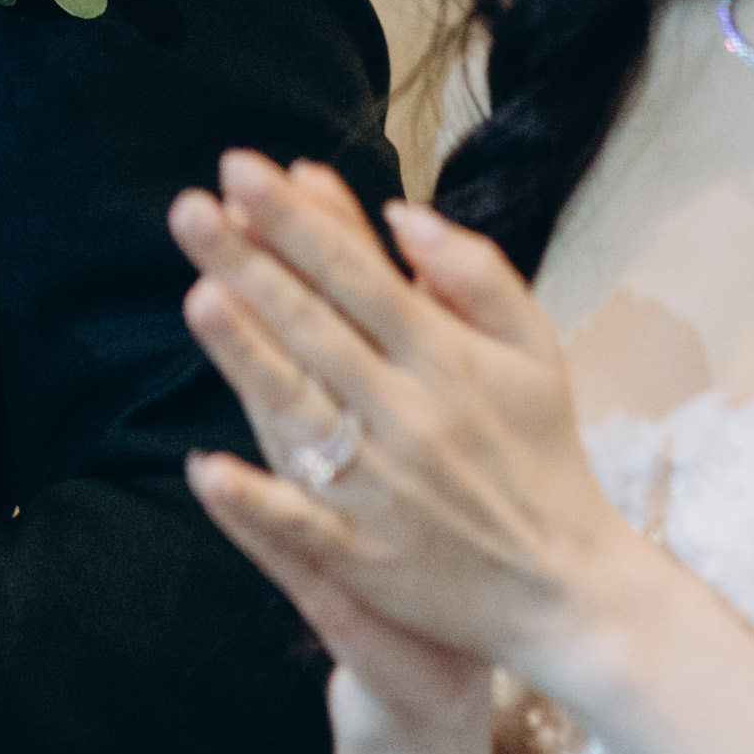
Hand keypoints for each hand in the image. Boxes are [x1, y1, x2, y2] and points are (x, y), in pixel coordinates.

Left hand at [171, 153, 652, 727]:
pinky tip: (207, 471)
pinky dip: (255, 502)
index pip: (355, 273)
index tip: (241, 168)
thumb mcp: (534, 347)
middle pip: (315, 328)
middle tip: (188, 209)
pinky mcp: (365, 557)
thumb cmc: (542, 451)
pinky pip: (301, 527)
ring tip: (199, 298)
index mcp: (444, 357)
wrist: (565, 585)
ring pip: (301, 411)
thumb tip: (401, 212)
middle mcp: (408, 413)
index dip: (297, 220)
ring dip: (247, 356)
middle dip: (249, 264)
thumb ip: (476, 272)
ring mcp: (382, 488)